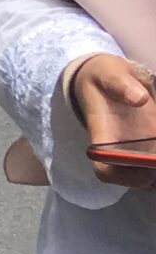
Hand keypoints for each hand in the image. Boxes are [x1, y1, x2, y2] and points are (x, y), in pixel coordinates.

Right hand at [69, 54, 155, 188]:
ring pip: (150, 180)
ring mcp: (136, 151)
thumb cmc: (103, 76)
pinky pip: (155, 167)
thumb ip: (121, 84)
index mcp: (103, 137)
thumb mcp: (109, 72)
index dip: (127, 176)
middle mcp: (119, 151)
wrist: (106, 78)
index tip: (150, 164)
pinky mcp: (148, 148)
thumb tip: (139, 98)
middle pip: (135, 181)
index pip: (105, 171)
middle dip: (154, 176)